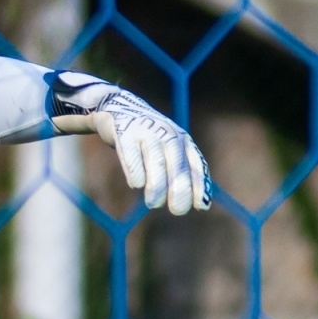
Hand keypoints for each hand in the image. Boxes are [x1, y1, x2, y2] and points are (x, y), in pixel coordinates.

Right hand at [48, 72, 211, 214]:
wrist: (117, 108)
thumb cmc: (146, 139)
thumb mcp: (167, 150)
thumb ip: (180, 172)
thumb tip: (200, 205)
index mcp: (182, 139)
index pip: (195, 164)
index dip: (199, 185)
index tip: (201, 206)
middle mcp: (167, 133)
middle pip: (177, 164)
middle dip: (180, 189)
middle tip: (177, 210)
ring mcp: (146, 131)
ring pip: (156, 161)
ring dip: (157, 186)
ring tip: (153, 203)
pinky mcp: (124, 131)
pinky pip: (131, 154)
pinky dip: (134, 171)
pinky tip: (135, 185)